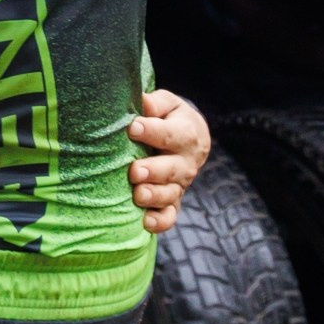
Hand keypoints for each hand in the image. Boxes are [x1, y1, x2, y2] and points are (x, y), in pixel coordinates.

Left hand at [128, 89, 209, 234]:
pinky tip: (145, 222)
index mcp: (186, 134)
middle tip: (135, 171)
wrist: (189, 139)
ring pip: (170, 194)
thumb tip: (140, 101)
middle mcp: (185, 162)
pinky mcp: (172, 202)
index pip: (170, 134)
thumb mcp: (167, 104)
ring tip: (138, 195)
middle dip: (154, 171)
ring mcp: (179, 184)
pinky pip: (169, 216)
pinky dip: (159, 222)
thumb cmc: (169, 118)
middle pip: (172, 169)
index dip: (152, 131)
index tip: (133, 128)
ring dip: (154, 196)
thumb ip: (155, 103)